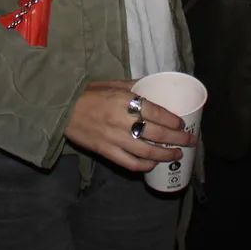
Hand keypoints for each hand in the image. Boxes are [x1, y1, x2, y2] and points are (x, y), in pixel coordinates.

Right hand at [64, 79, 195, 173]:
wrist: (61, 109)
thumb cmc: (87, 94)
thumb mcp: (111, 83)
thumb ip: (133, 86)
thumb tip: (153, 85)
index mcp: (125, 100)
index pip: (157, 112)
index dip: (173, 120)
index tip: (182, 123)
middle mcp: (122, 120)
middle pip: (158, 133)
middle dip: (178, 139)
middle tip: (190, 141)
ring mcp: (114, 138)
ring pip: (147, 152)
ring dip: (165, 155)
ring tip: (176, 155)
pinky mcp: (106, 151)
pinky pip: (130, 163)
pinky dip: (144, 166)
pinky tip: (152, 165)